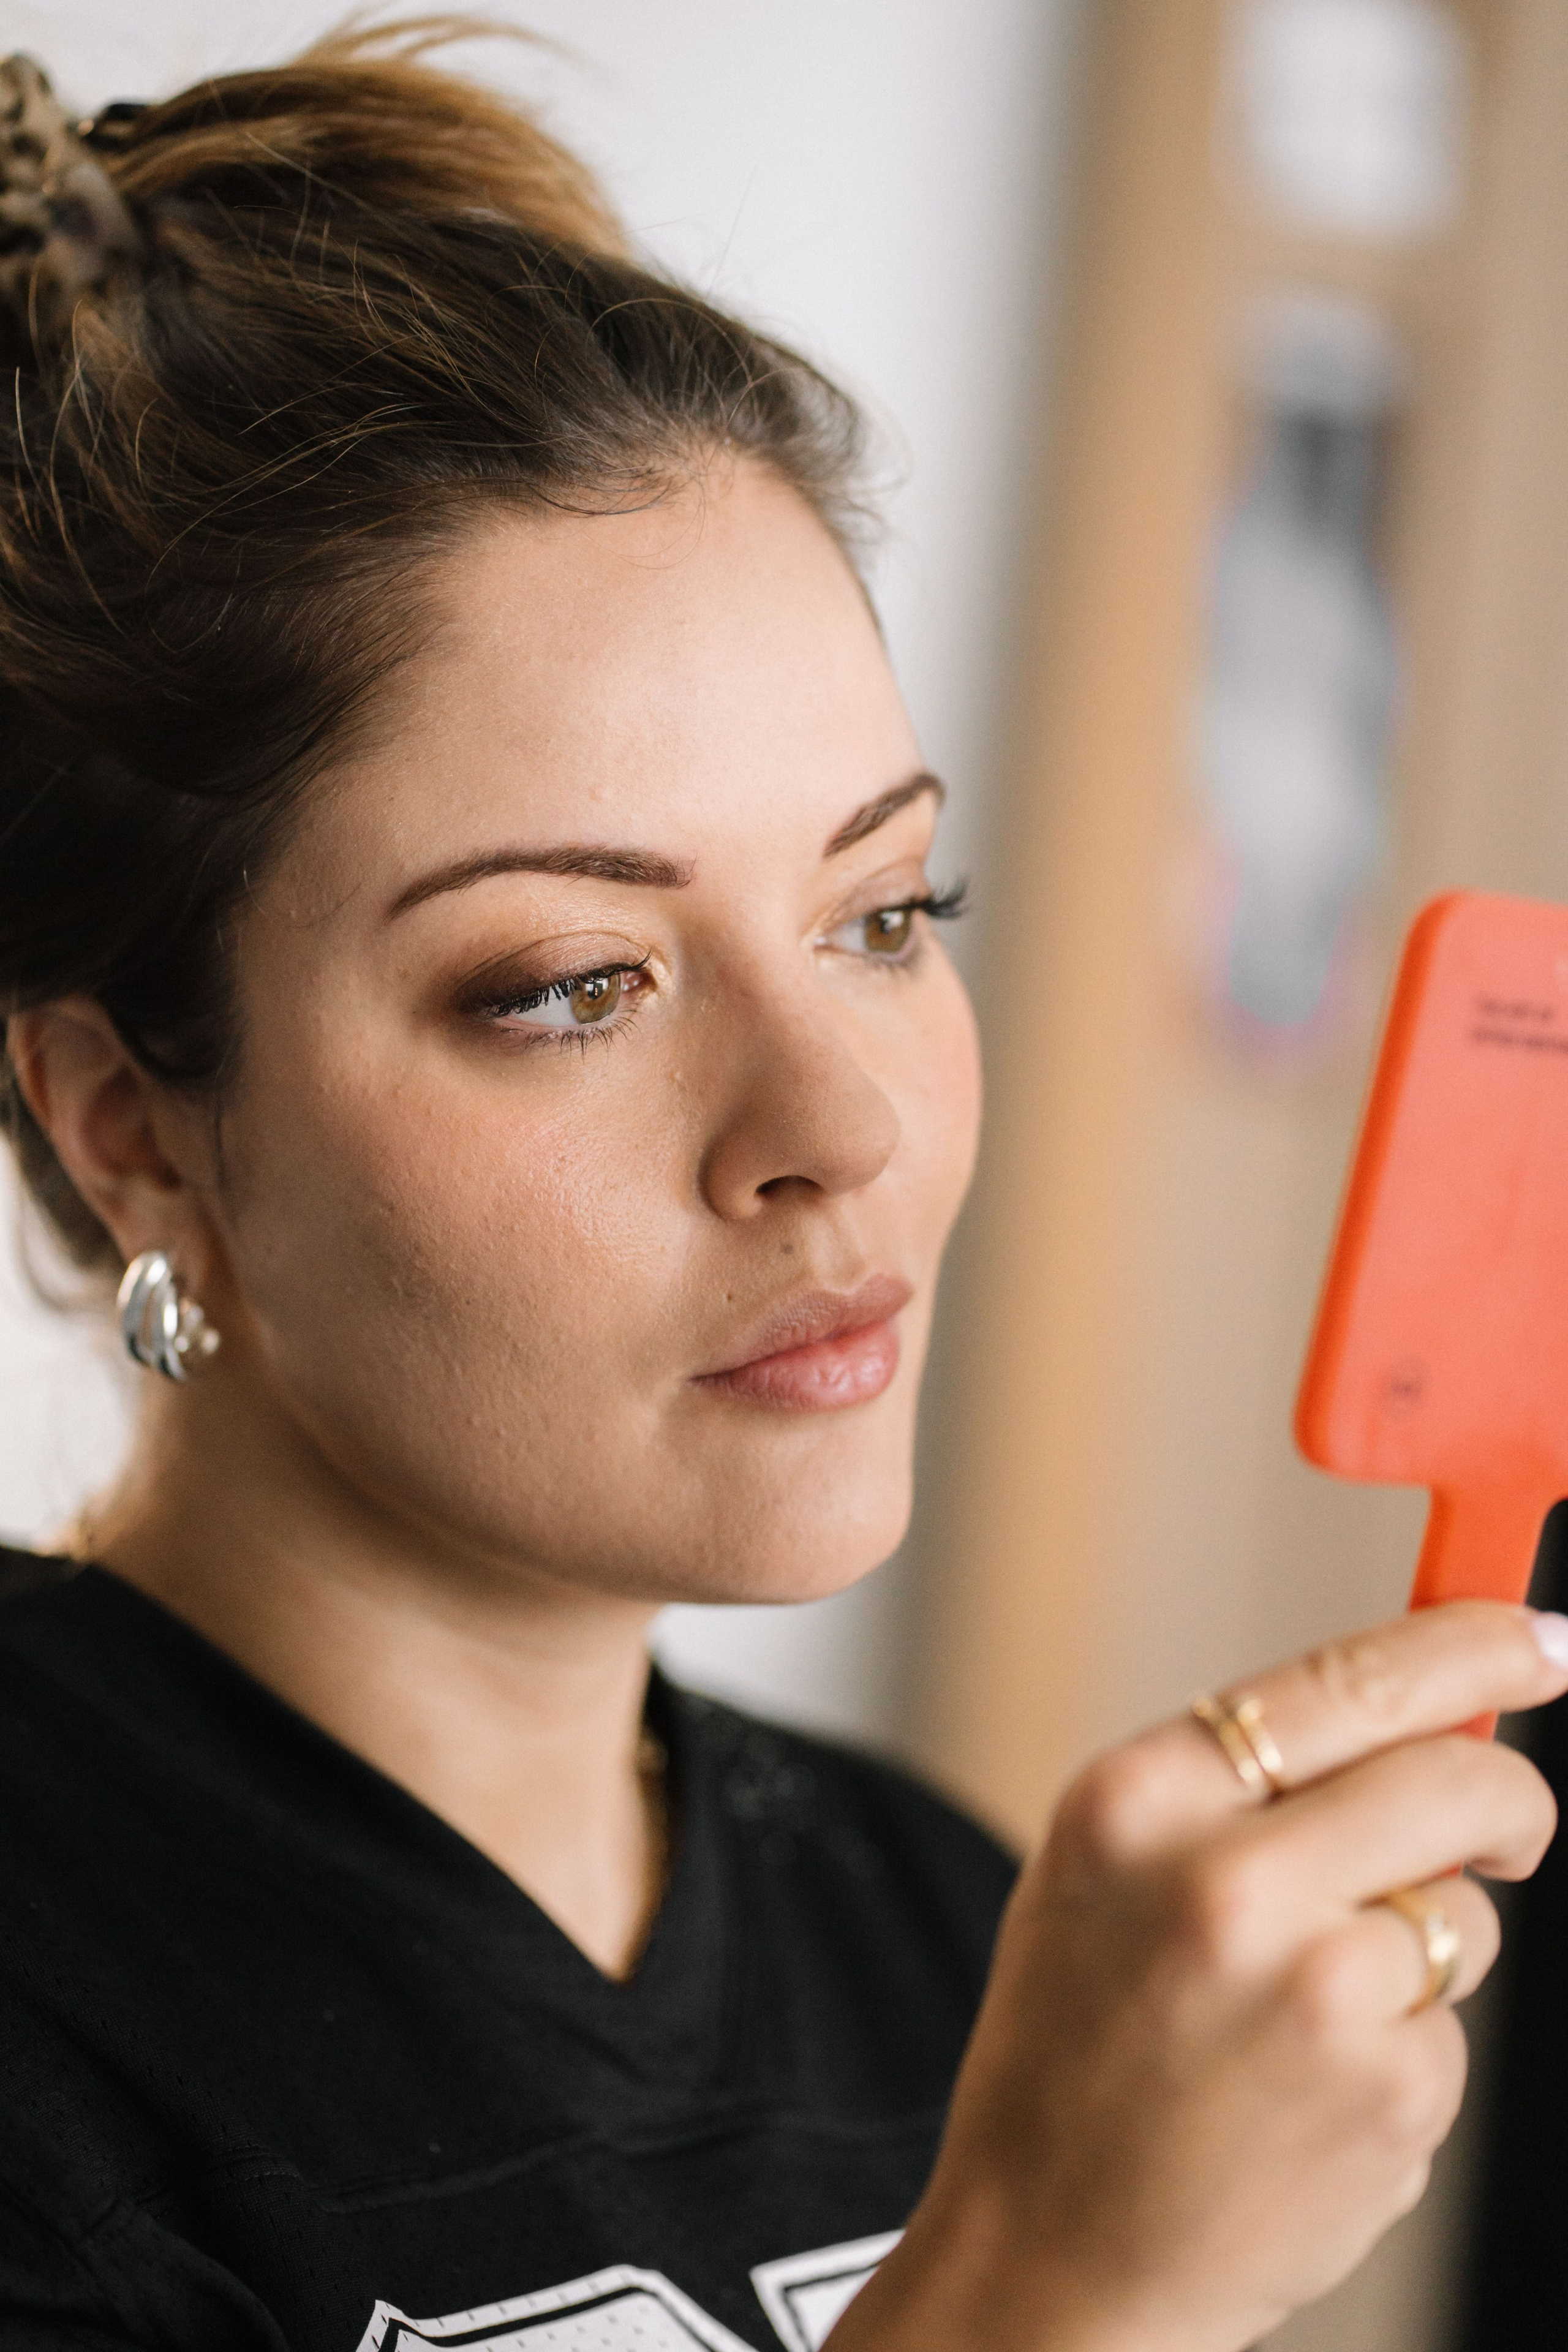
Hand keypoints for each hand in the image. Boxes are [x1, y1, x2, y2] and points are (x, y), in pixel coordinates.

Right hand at [829, 1601, 1567, 2351]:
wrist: (1052, 2252)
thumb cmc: (1076, 2048)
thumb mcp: (1108, 1866)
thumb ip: (1247, 1783)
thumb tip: (1421, 1715)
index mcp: (1140, 1799)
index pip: (1349, 1678)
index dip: (1473, 1641)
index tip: (1537, 1635)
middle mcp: (1227, 1881)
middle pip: (1454, 1778)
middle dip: (1509, 1799)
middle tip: (1506, 1827)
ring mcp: (1316, 1992)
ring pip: (1462, 1913)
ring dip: (1423, 1949)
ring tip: (1306, 2016)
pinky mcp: (1386, 2096)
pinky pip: (1448, 2028)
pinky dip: (1402, 2051)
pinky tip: (1310, 2094)